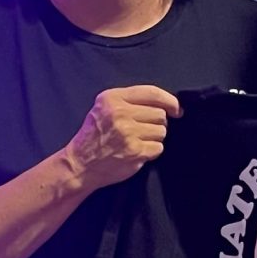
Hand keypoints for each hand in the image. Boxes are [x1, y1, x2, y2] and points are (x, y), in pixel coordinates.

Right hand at [63, 85, 180, 191]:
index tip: (176, 109)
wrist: (80, 164)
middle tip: (141, 131)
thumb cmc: (94, 136)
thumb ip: (130, 101)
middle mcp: (120, 113)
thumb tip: (168, 105)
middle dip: (156, 123)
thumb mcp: (104, 108)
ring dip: (154, 138)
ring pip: (162, 131)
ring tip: (137, 141)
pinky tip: (137, 152)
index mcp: (112, 98)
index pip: (152, 93)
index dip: (170, 100)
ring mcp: (128, 133)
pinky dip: (151, 151)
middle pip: (160, 114)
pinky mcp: (135, 150)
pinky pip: (158, 147)